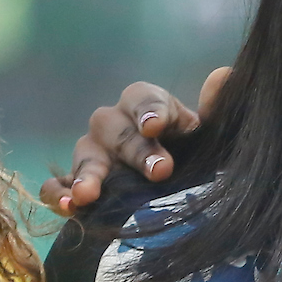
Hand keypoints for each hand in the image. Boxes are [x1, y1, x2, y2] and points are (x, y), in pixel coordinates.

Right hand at [41, 67, 230, 213]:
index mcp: (146, 108)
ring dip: (88, 174)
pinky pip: (56, 185)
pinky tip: (68, 206)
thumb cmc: (188, 155)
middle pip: (116, 129)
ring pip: (85, 155)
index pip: (142, 98)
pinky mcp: (73, 184)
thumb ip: (215, 110)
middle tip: (160, 171)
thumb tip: (225, 75)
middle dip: (136, 150)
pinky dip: (57, 194)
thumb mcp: (206, 137)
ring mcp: (91, 154)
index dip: (150, 110)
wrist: (168, 193)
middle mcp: (114, 125)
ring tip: (89, 195)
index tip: (156, 125)